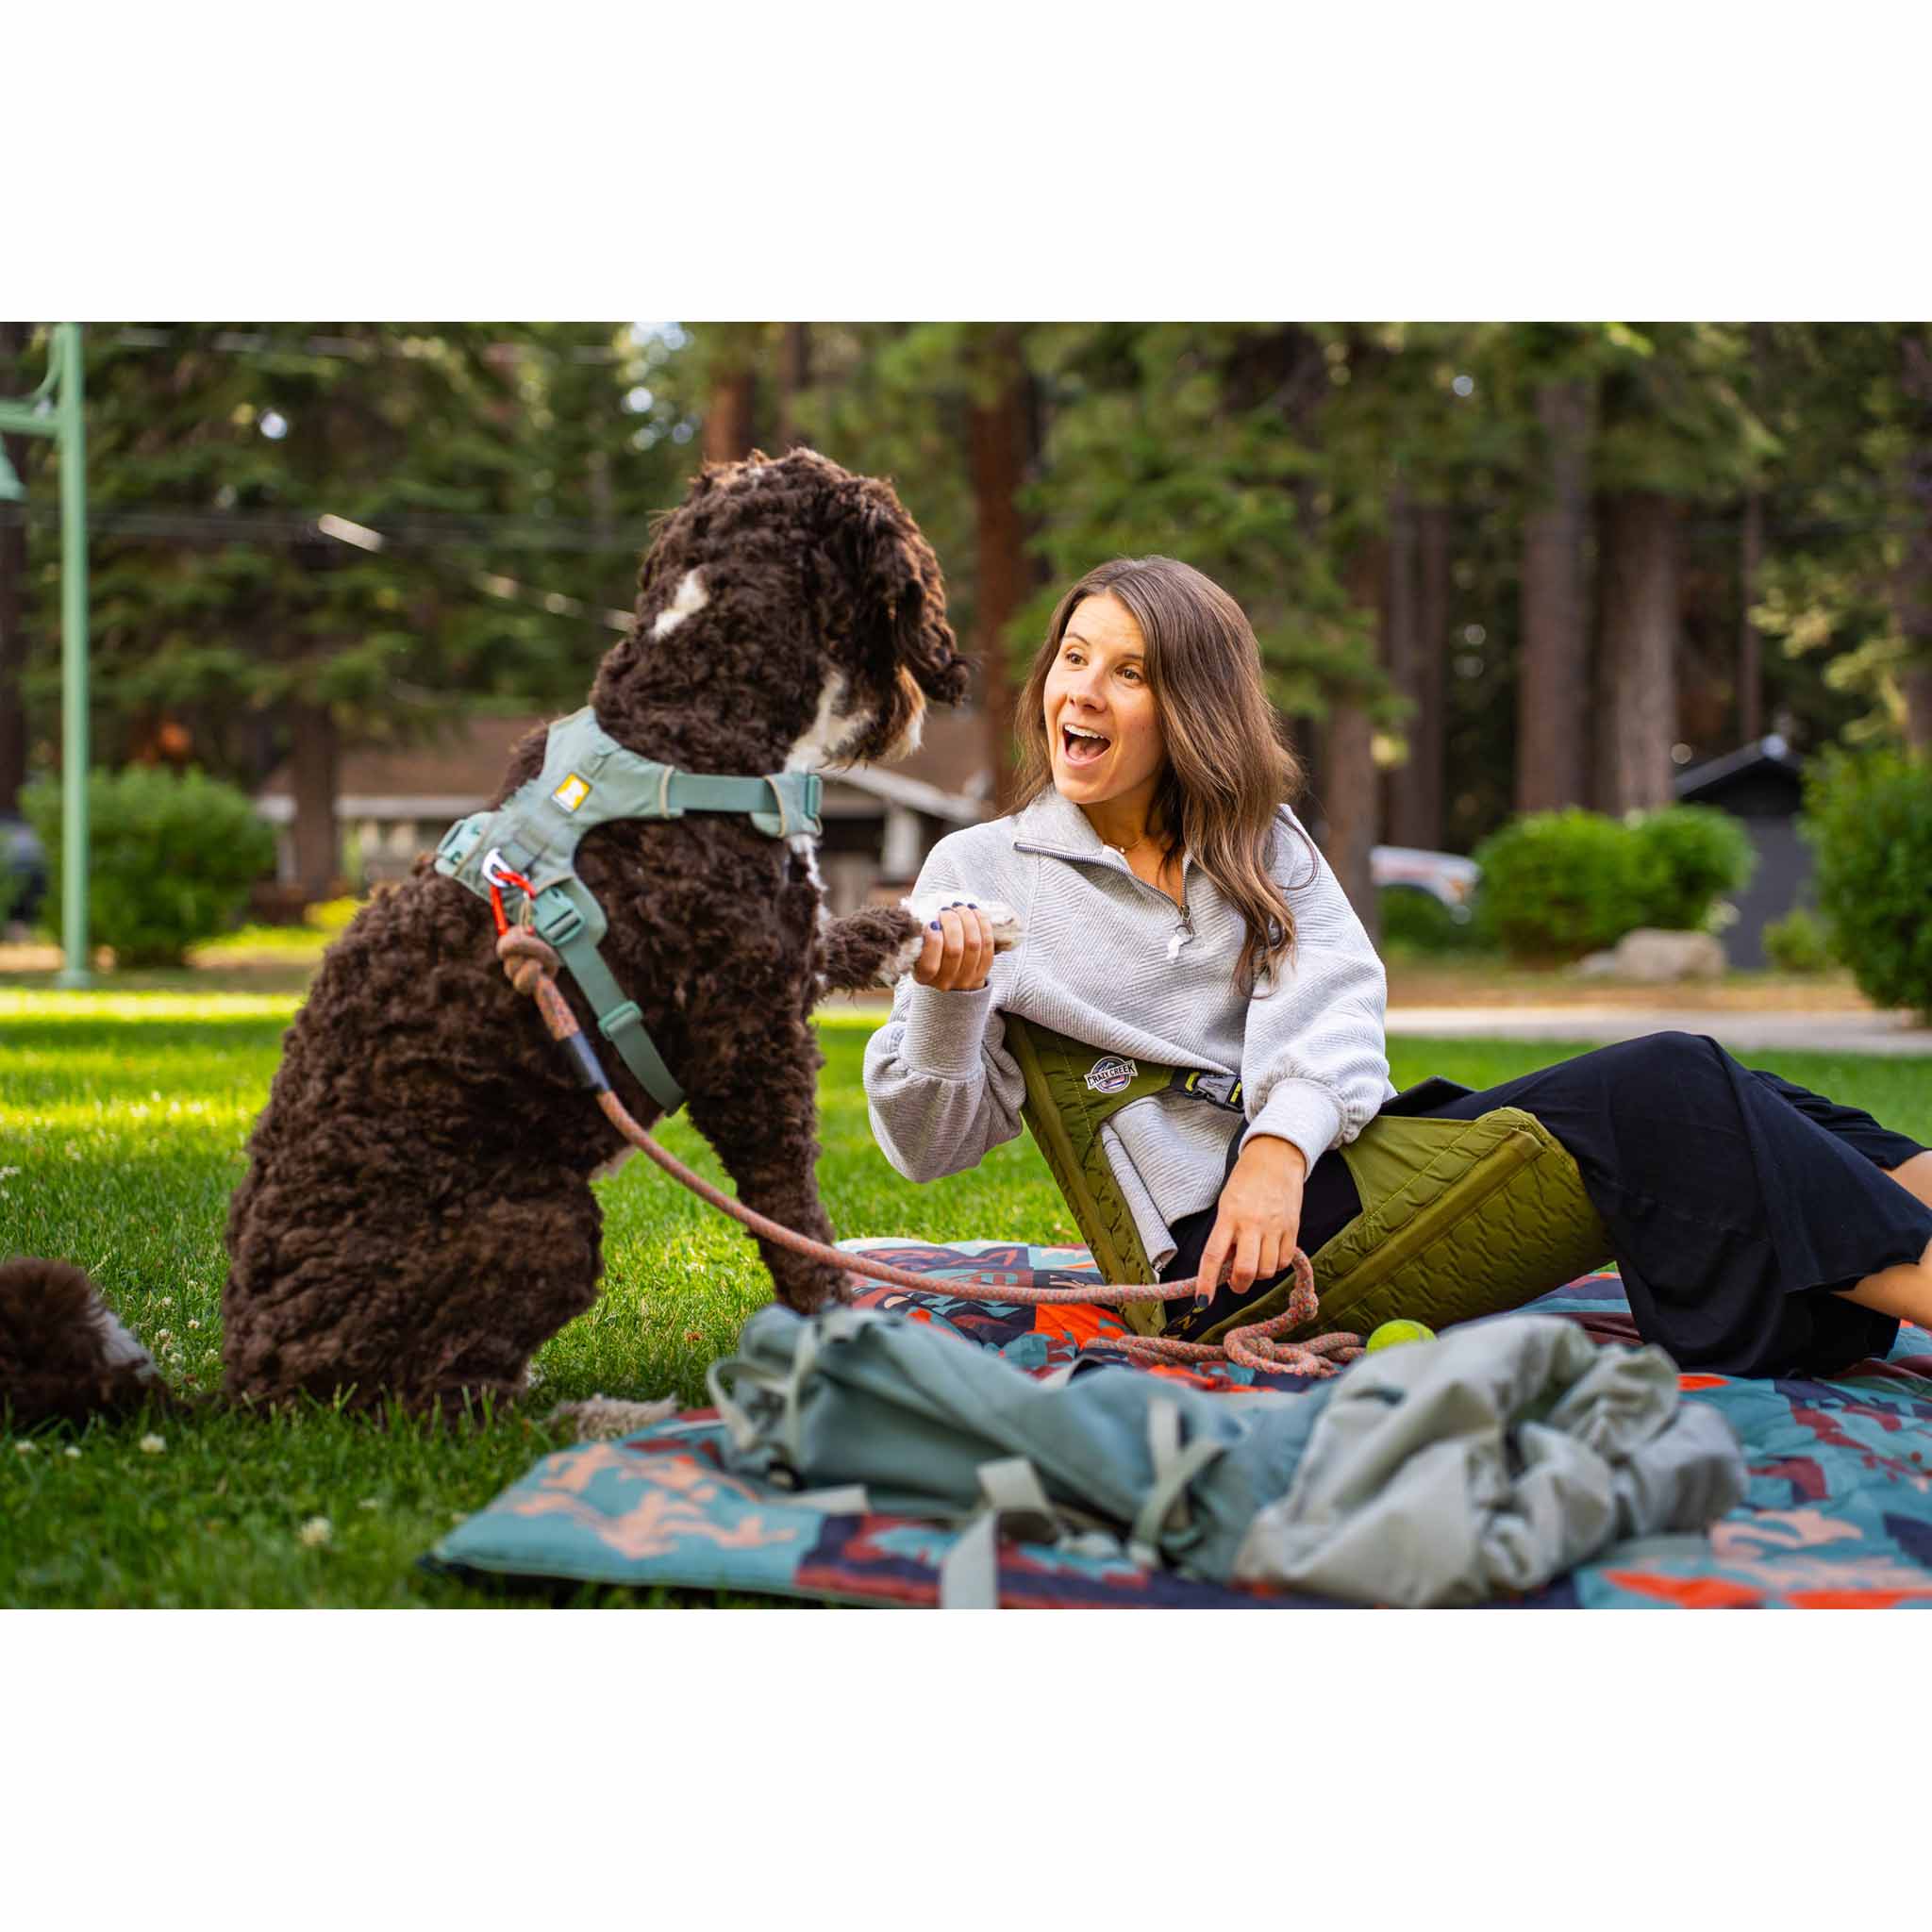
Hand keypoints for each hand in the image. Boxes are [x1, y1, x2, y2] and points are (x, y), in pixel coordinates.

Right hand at [913, 900, 996, 991]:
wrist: (951, 971)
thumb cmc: (929, 952)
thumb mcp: (917, 948)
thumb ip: (920, 935)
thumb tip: (927, 915)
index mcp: (924, 977)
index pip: (930, 965)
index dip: (933, 943)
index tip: (933, 923)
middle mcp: (946, 981)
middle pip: (954, 950)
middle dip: (952, 923)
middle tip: (947, 910)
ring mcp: (967, 978)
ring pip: (973, 944)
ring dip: (968, 920)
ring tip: (960, 908)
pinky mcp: (983, 970)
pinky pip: (987, 944)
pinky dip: (982, 924)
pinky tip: (974, 912)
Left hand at [1196, 1135, 1308, 1300]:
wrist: (1276, 1158)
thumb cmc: (1246, 1182)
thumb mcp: (1226, 1204)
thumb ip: (1225, 1234)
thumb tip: (1223, 1266)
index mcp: (1229, 1216)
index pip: (1213, 1255)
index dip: (1207, 1282)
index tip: (1202, 1301)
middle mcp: (1251, 1224)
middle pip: (1245, 1271)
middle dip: (1239, 1284)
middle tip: (1236, 1281)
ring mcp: (1275, 1227)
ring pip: (1268, 1271)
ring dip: (1259, 1274)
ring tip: (1255, 1260)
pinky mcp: (1293, 1229)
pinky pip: (1284, 1261)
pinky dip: (1276, 1265)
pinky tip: (1271, 1253)